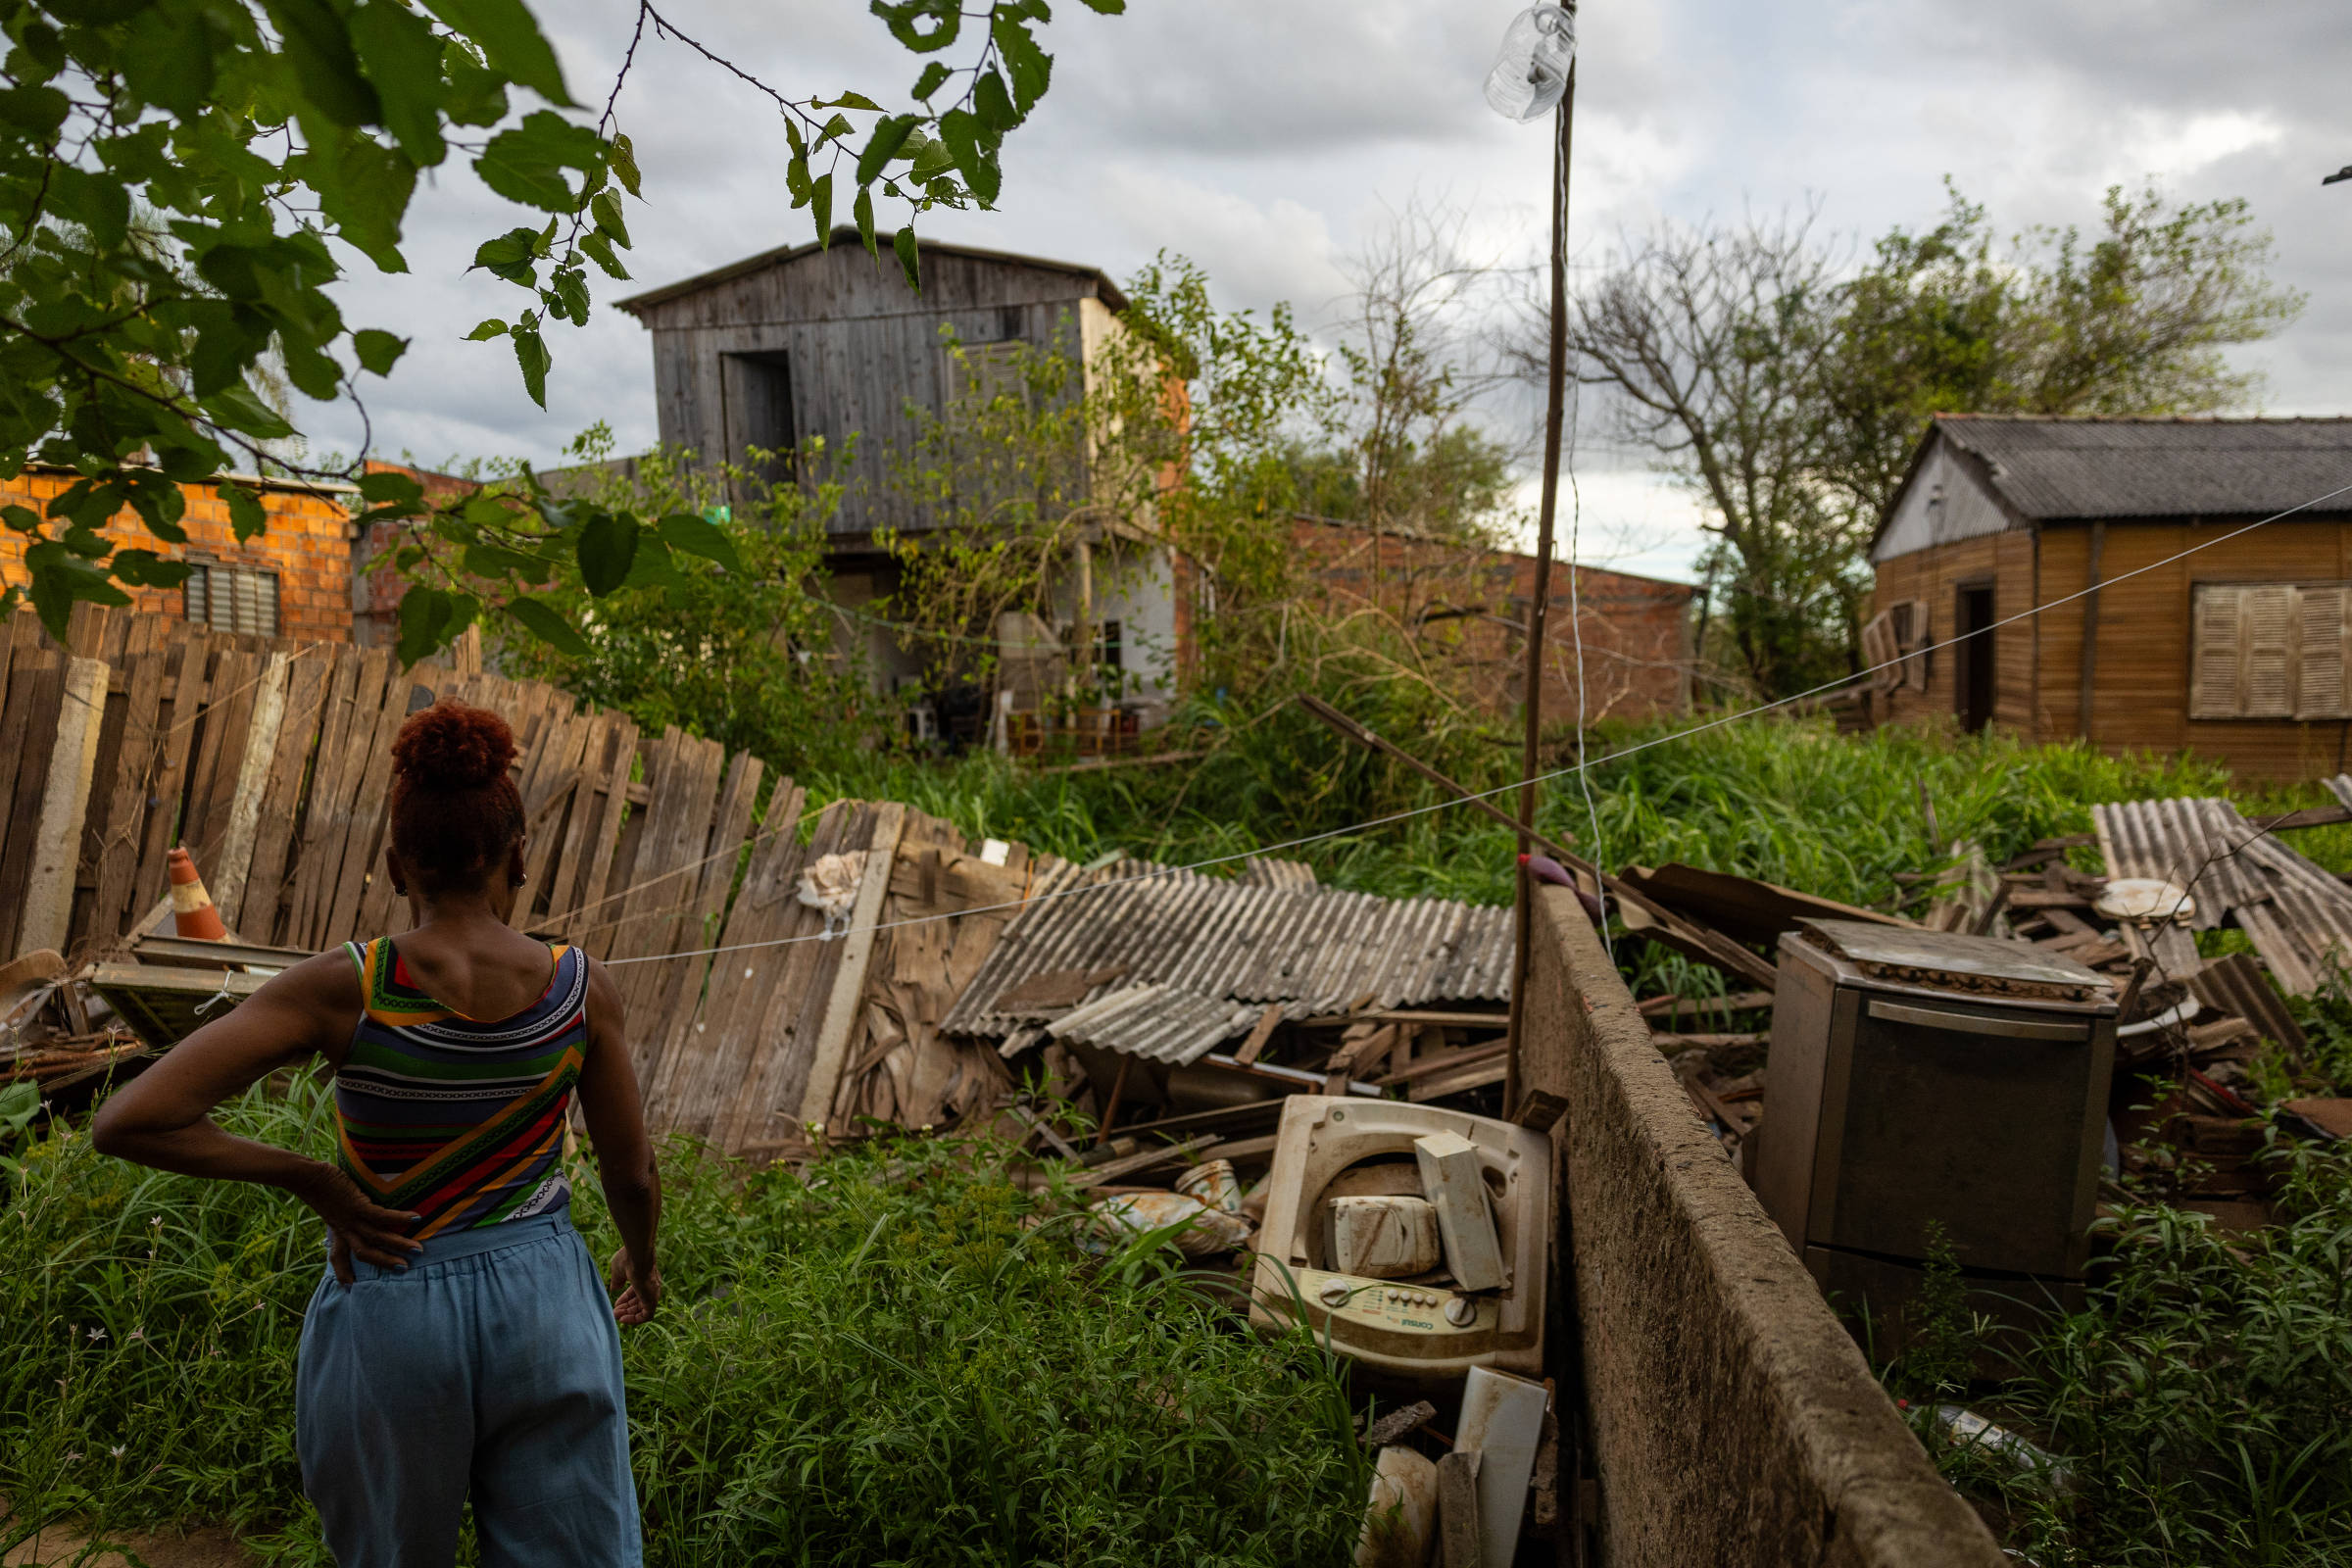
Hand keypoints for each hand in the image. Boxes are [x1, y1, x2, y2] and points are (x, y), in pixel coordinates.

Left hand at [294, 1162, 421, 1284]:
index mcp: (336, 1229)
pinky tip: (416, 1218)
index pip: (337, 1255)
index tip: (348, 1286)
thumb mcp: (325, 1203)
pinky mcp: (357, 1204)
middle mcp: (344, 1228)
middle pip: (364, 1252)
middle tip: (404, 1269)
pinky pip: (380, 1215)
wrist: (305, 1176)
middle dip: (385, 1262)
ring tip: (417, 1250)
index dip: (342, 1272)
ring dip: (398, 1244)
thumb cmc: (316, 1184)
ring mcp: (351, 1217)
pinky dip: (398, 1218)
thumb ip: (336, 1208)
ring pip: (375, 1237)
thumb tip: (344, 1203)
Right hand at [608, 1245, 660, 1324]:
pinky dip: (635, 1319)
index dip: (625, 1299)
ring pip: (642, 1309)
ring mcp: (652, 1293)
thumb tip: (614, 1289)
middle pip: (639, 1302)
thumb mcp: (618, 1272)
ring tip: (616, 1316)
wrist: (637, 1255)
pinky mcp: (652, 1300)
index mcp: (644, 1277)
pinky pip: (646, 1316)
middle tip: (614, 1313)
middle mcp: (651, 1286)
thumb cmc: (628, 1259)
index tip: (616, 1304)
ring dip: (629, 1315)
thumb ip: (617, 1281)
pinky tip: (623, 1319)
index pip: (636, 1292)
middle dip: (626, 1309)